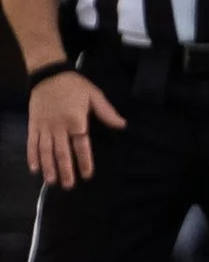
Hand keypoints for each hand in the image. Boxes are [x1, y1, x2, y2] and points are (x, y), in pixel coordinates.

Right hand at [26, 70, 124, 186]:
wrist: (49, 75)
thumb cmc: (75, 86)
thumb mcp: (95, 96)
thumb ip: (107, 112)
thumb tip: (122, 125)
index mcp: (76, 121)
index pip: (81, 146)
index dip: (84, 161)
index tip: (87, 175)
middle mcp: (59, 127)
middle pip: (62, 153)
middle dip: (66, 170)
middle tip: (69, 186)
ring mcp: (44, 127)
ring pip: (45, 151)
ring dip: (48, 167)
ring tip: (51, 182)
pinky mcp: (33, 125)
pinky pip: (31, 143)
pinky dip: (32, 156)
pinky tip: (34, 169)